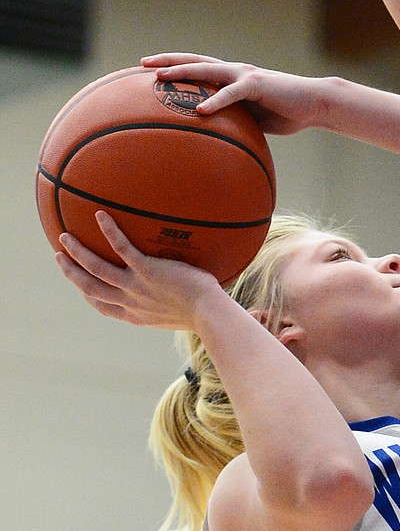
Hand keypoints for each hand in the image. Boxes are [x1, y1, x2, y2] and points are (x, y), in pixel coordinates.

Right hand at [55, 211, 223, 329]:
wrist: (210, 314)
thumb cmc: (203, 313)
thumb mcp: (178, 314)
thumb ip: (167, 304)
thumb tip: (175, 292)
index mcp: (136, 315)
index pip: (104, 306)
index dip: (88, 295)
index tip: (80, 287)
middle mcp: (131, 302)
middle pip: (90, 287)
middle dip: (71, 272)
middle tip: (59, 257)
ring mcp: (137, 286)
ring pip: (96, 268)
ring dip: (77, 252)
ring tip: (64, 236)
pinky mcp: (148, 270)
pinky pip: (122, 248)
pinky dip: (109, 231)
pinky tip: (100, 215)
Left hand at [141, 53, 325, 134]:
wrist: (314, 103)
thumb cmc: (286, 112)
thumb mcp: (254, 119)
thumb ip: (235, 122)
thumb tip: (217, 138)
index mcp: (231, 78)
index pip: (197, 68)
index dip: (174, 67)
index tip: (149, 70)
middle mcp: (234, 71)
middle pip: (194, 61)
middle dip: (167, 61)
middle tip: (142, 64)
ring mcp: (243, 75)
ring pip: (206, 70)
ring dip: (181, 72)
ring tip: (160, 77)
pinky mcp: (256, 85)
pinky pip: (231, 93)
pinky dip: (215, 101)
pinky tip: (200, 109)